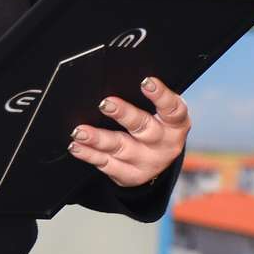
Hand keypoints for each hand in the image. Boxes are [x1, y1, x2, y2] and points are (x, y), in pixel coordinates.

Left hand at [68, 76, 190, 187]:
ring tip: (80, 131)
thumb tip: (118, 77)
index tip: (146, 82)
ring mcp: (147, 163)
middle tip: (105, 104)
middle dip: (124, 115)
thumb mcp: (161, 113)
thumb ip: (147, 99)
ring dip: (98, 139)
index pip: (172, 108)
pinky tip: (77, 146)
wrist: (158, 160)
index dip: (161, 95)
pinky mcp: (130, 175)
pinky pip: (106, 164)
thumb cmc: (157, 125)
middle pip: (143, 128)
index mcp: (176, 124)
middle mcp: (165, 145)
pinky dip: (89, 154)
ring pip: (120, 148)